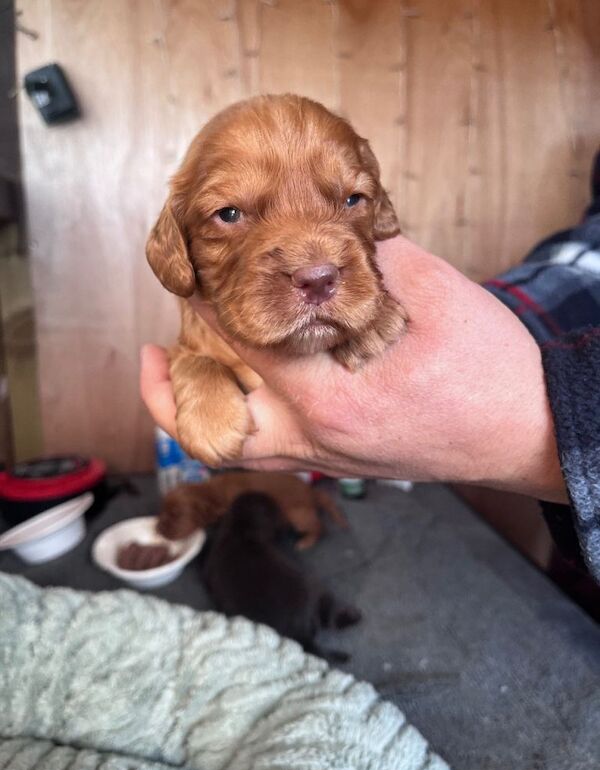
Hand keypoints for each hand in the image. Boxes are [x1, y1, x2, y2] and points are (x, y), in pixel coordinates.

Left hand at [141, 236, 565, 502]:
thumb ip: (370, 257)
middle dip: (180, 365)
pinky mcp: (338, 466)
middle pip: (214, 409)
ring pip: (230, 449)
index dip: (210, 301)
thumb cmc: (491, 371)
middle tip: (170, 327)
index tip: (197, 270)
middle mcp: (316, 437)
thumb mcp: (434, 292)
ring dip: (188, 413)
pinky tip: (238, 394)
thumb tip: (329, 227)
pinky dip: (233, 427)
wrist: (528, 433)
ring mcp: (325, 459)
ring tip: (166, 373)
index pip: (242, 342)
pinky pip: (264, 456)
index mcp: (332, 395)